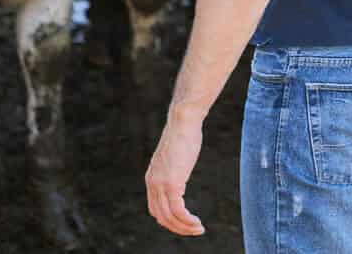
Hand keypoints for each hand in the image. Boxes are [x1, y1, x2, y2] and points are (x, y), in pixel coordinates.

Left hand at [145, 109, 207, 236]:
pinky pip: (178, 211)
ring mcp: (161, 185)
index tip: (184, 222)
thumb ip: (174, 167)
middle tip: (194, 230)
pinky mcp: (172, 183)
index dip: (169, 220)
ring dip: (184, 227)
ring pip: (169, 217)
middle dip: (178, 228)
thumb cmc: (184, 134)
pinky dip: (187, 220)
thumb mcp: (175, 156)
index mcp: (152, 179)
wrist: (183, 121)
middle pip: (161, 217)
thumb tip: (181, 167)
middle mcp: (153, 184)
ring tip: (198, 229)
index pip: (155, 209)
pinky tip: (197, 222)